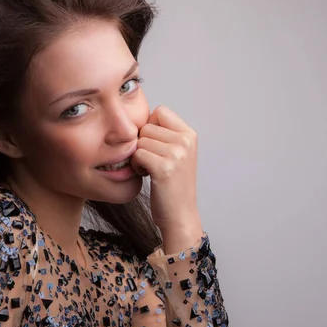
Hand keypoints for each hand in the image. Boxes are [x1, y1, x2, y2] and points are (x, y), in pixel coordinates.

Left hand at [131, 105, 200, 229]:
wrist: (180, 215)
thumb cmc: (172, 186)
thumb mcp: (176, 154)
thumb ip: (164, 135)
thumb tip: (137, 118)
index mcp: (189, 135)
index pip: (160, 111)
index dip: (150, 127)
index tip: (154, 146)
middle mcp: (186, 141)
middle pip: (146, 126)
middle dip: (142, 144)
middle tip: (150, 161)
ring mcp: (176, 154)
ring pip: (140, 140)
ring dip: (138, 155)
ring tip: (149, 169)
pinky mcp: (164, 167)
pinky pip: (137, 154)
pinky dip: (136, 165)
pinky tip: (146, 175)